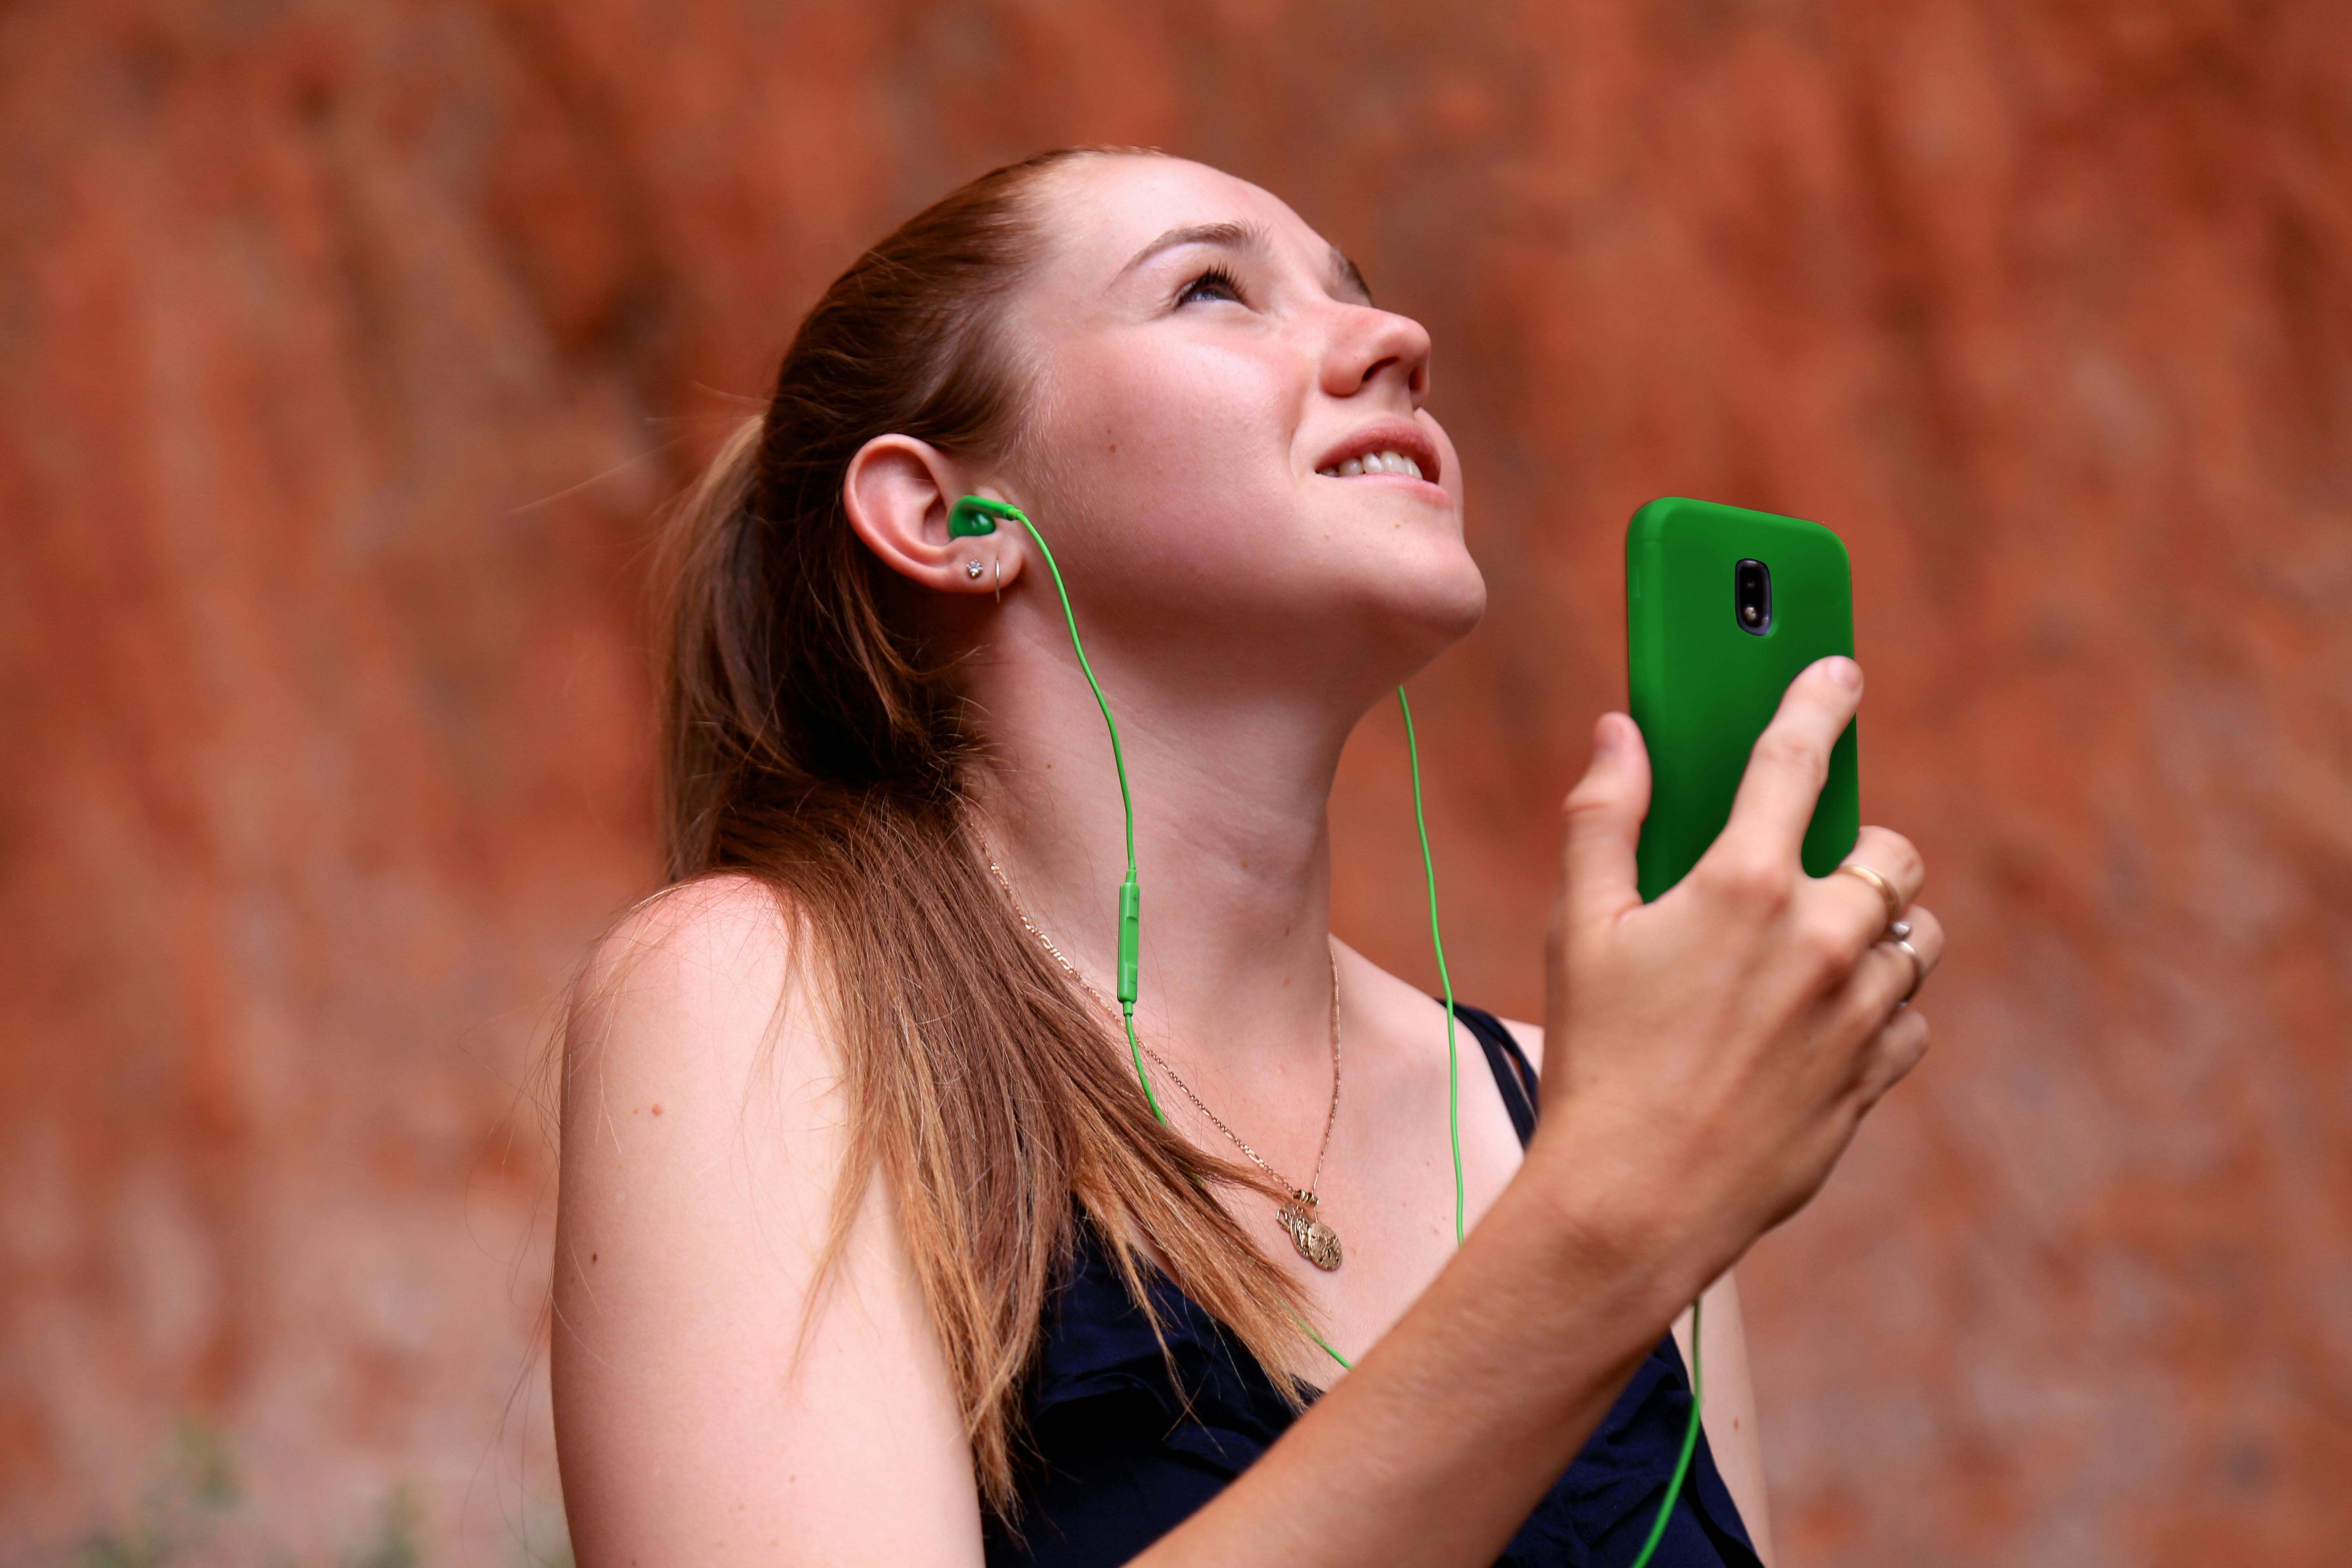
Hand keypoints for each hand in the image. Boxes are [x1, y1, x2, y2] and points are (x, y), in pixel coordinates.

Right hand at [1532, 656, 1941, 1283]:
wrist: (1635, 1203)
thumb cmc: (1596, 1060)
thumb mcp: (1581, 927)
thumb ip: (1604, 817)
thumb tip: (1622, 733)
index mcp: (1743, 886)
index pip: (1795, 758)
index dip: (1818, 701)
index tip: (1838, 671)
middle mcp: (1821, 937)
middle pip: (1889, 849)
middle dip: (1857, 846)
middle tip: (1805, 870)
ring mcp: (1860, 1011)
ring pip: (1916, 931)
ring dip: (1880, 925)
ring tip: (1820, 948)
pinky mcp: (1877, 1075)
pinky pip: (1915, 1013)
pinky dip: (1884, 1004)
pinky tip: (1825, 1021)